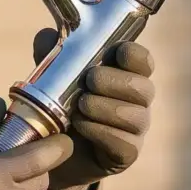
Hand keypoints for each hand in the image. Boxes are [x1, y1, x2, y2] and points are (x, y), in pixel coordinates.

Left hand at [30, 28, 155, 189]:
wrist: (58, 152)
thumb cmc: (64, 105)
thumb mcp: (55, 77)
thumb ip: (52, 55)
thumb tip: (47, 36)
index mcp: (126, 74)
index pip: (143, 60)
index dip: (133, 54)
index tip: (115, 52)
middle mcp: (138, 101)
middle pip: (143, 87)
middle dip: (114, 81)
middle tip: (89, 81)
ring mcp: (136, 129)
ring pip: (135, 116)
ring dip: (105, 108)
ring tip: (80, 107)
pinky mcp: (128, 153)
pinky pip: (124, 143)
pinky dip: (100, 132)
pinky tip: (82, 126)